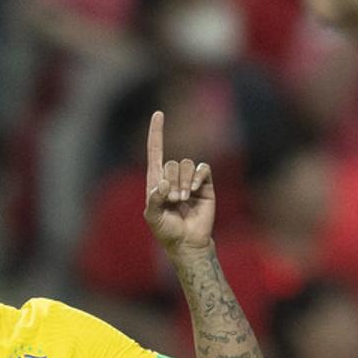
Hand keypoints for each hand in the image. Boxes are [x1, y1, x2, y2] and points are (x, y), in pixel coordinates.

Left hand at [143, 110, 214, 253]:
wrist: (188, 243)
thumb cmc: (167, 231)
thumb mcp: (153, 216)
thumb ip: (154, 199)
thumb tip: (164, 184)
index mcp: (156, 181)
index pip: (155, 151)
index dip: (156, 133)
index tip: (158, 114)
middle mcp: (173, 177)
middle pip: (172, 163)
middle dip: (172, 181)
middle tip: (173, 201)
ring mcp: (189, 181)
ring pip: (186, 165)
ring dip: (184, 183)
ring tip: (183, 200)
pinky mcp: (204, 185)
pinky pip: (202, 169)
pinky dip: (197, 177)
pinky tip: (195, 191)